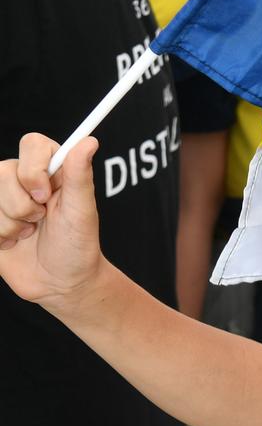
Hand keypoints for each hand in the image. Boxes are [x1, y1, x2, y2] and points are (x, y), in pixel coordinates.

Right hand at [0, 134, 104, 308]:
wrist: (59, 283)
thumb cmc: (78, 245)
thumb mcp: (82, 211)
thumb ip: (80, 175)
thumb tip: (89, 141)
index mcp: (53, 170)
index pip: (32, 144)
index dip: (33, 169)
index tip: (45, 196)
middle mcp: (25, 180)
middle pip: (2, 171)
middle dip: (22, 204)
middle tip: (41, 219)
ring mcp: (3, 199)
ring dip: (10, 223)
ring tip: (29, 233)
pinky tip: (11, 242)